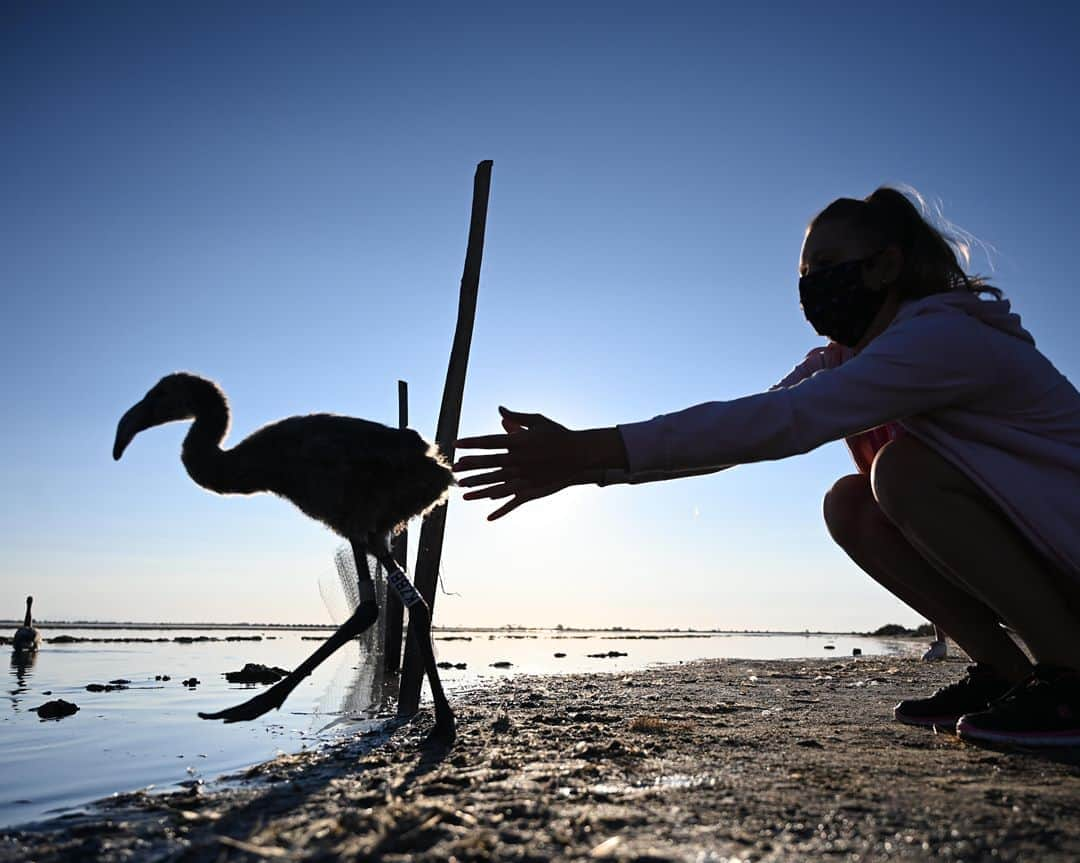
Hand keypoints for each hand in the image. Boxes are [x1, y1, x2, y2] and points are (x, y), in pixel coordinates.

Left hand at [454, 407, 577, 520]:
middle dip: (470, 466)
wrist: (580, 454)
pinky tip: (488, 517)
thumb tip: (499, 410)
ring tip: (463, 490)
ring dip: (479, 488)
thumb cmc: (558, 435)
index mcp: (519, 442)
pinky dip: (501, 511)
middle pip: (489, 463)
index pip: (489, 441)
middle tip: (454, 469)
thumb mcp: (538, 421)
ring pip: (497, 484)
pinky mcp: (533, 490)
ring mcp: (525, 477)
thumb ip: (516, 418)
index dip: (471, 443)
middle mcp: (519, 460)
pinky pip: (513, 502)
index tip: (456, 444)